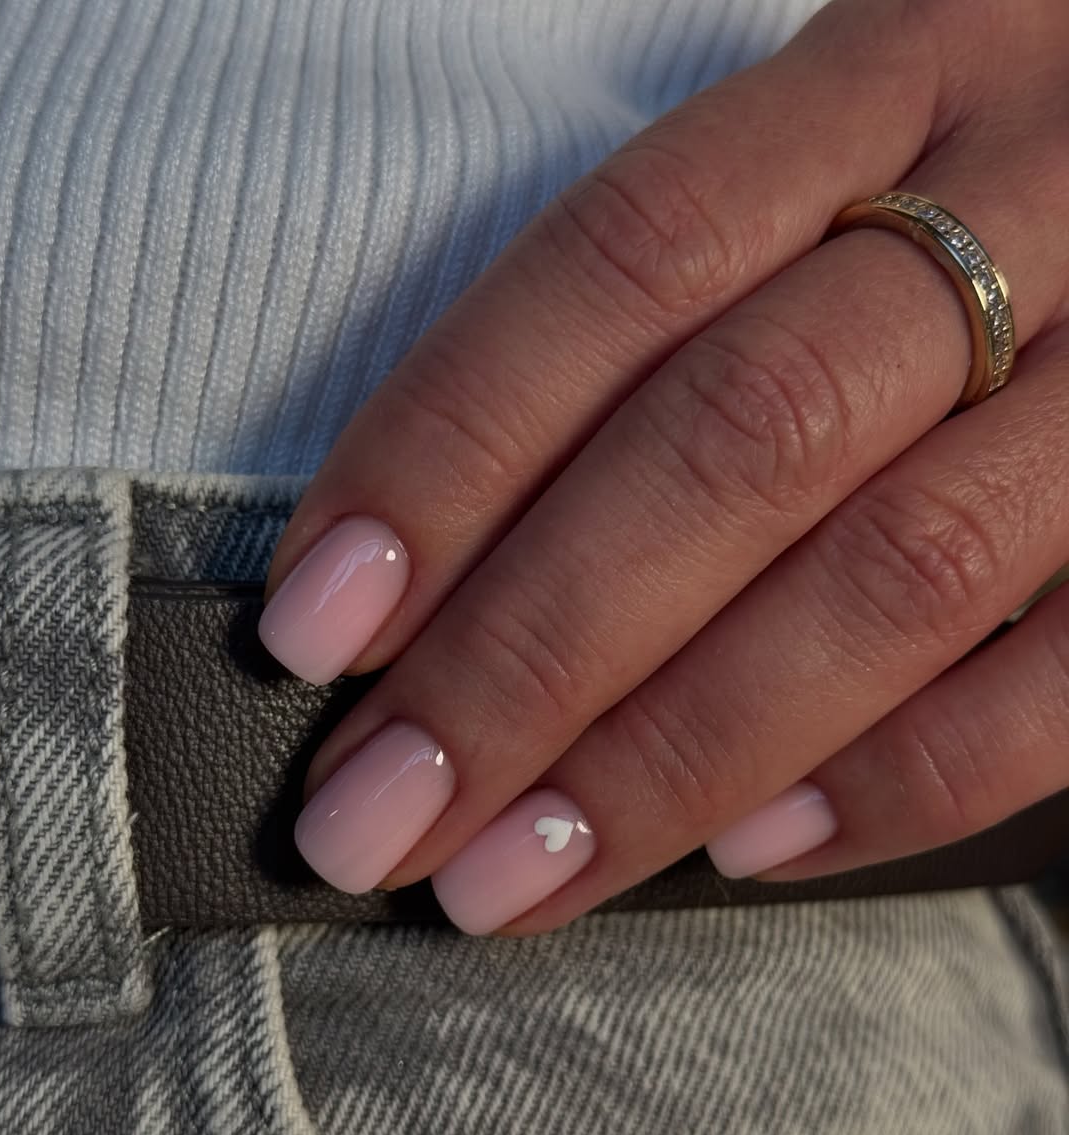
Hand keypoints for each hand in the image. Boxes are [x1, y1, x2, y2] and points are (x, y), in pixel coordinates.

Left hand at [260, 0, 1068, 935]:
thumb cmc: (979, 200)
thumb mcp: (848, 171)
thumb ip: (687, 322)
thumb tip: (447, 584)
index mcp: (900, 70)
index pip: (626, 260)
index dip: (452, 450)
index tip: (320, 625)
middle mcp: (1033, 199)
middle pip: (738, 445)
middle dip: (529, 658)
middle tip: (381, 814)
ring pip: (896, 573)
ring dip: (672, 751)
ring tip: (516, 872)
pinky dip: (903, 777)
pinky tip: (748, 851)